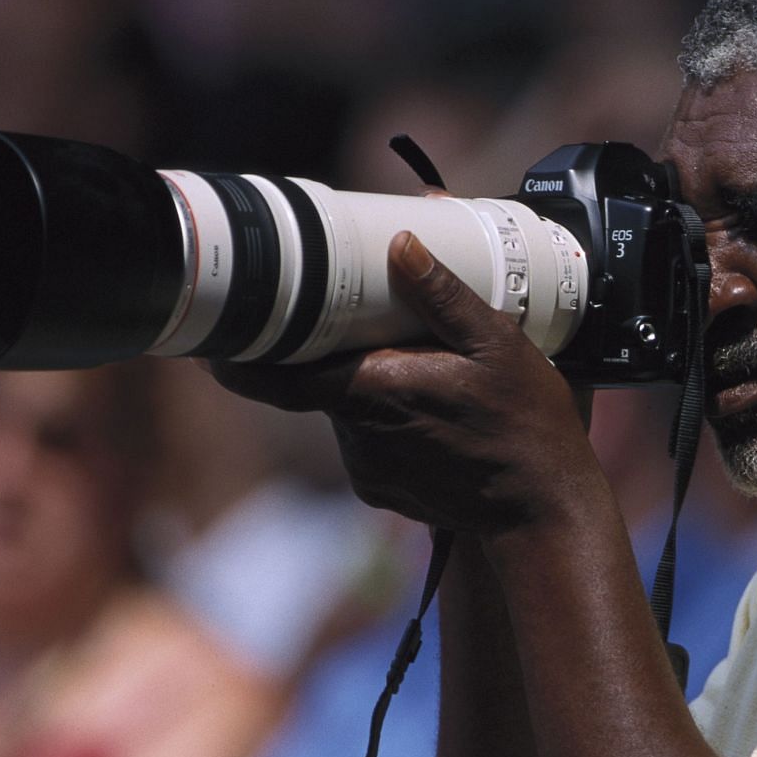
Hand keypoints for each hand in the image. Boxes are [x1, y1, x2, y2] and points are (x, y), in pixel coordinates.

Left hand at [209, 231, 610, 536]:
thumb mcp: (498, 345)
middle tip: (367, 321)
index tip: (216, 329)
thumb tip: (401, 244)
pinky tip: (437, 417)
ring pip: (344, 407)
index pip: (270, 376)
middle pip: (315, 379)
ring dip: (368, 385)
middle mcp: (357, 433)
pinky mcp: (380, 488)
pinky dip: (386, 420)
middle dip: (333, 348)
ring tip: (428, 375)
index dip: (233, 354)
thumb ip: (443, 295)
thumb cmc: (525, 427)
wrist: (541, 513)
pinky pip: (366, 439)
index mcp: (372, 390)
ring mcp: (366, 466)